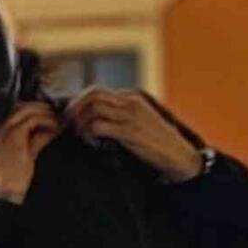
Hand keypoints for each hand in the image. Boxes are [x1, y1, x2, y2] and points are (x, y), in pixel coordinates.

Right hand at [0, 102, 60, 203]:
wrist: (3, 194)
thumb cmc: (12, 183)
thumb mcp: (24, 160)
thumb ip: (34, 143)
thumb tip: (48, 132)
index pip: (14, 115)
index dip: (31, 112)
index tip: (45, 114)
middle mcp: (0, 132)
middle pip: (18, 108)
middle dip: (38, 107)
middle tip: (53, 112)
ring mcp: (5, 133)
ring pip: (25, 110)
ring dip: (43, 112)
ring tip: (56, 118)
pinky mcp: (15, 137)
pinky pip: (31, 120)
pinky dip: (45, 121)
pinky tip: (54, 126)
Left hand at [66, 87, 201, 182]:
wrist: (179, 156)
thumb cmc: (157, 143)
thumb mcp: (139, 122)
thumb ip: (120, 117)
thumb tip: (93, 121)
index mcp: (131, 97)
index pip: (97, 91)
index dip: (79, 102)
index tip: (70, 117)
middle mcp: (130, 102)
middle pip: (92, 94)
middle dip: (75, 108)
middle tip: (67, 124)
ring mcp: (130, 116)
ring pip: (93, 107)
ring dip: (79, 120)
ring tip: (78, 134)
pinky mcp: (130, 132)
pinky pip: (99, 126)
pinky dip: (88, 133)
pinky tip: (90, 143)